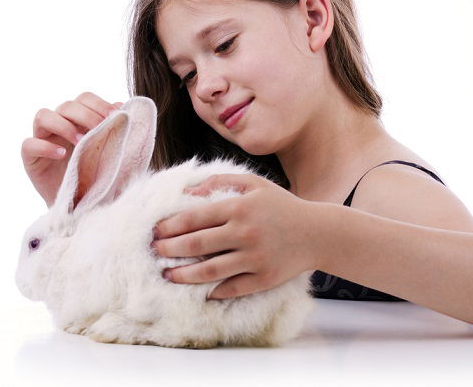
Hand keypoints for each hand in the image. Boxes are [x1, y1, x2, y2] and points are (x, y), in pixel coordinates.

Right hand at [21, 92, 122, 206]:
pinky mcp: (30, 158)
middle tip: (100, 128)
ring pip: (43, 116)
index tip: (116, 116)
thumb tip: (123, 105)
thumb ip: (112, 129)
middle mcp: (58, 124)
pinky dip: (45, 146)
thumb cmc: (95, 176)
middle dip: (86, 114)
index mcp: (78, 120)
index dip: (99, 104)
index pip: (84, 99)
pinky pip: (29, 144)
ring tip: (80, 141)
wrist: (80, 205)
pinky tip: (61, 154)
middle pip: (66, 105)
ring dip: (63, 125)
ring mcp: (42, 139)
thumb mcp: (107, 152)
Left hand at [151, 173, 320, 299]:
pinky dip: (214, 291)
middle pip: (197, 245)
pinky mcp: (264, 279)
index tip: (155, 231)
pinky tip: (200, 291)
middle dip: (170, 249)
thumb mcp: (254, 184)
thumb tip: (187, 193)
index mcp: (239, 207)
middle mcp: (245, 233)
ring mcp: (254, 258)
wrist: (318, 232)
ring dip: (184, 275)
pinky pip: (233, 288)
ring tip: (167, 275)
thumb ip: (219, 182)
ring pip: (210, 271)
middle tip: (154, 252)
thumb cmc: (281, 205)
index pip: (194, 218)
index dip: (170, 226)